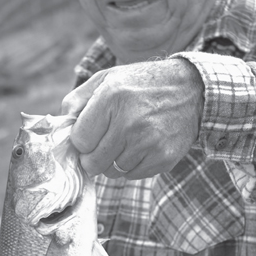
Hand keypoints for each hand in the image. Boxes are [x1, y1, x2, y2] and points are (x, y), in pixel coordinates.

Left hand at [62, 59, 203, 179]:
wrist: (193, 90)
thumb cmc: (142, 85)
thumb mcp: (108, 79)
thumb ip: (78, 100)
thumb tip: (62, 125)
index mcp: (111, 98)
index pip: (79, 141)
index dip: (82, 140)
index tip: (92, 133)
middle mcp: (129, 122)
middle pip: (93, 163)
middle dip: (95, 155)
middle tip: (107, 141)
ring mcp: (148, 143)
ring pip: (111, 172)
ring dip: (114, 161)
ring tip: (128, 140)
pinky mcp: (162, 159)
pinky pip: (131, 176)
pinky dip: (132, 166)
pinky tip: (142, 147)